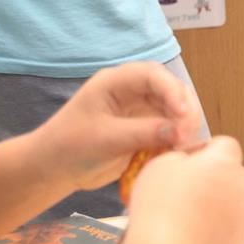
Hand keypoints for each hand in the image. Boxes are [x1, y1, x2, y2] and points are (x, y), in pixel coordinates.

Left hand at [33, 63, 203, 192]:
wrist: (56, 168)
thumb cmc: (71, 146)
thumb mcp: (105, 139)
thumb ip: (143, 132)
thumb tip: (180, 132)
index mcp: (116, 82)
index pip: (152, 75)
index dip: (172, 91)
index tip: (183, 116)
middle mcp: (132, 91)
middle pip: (172, 90)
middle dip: (184, 111)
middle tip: (186, 138)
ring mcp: (142, 110)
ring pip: (176, 111)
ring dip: (185, 127)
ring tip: (183, 148)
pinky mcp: (147, 129)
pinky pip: (172, 130)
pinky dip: (179, 140)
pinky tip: (177, 153)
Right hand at [128, 137, 243, 243]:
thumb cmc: (161, 207)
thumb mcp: (160, 166)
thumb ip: (180, 158)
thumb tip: (187, 162)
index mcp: (224, 164)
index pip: (226, 145)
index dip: (207, 150)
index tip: (190, 160)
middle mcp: (241, 189)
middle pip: (236, 175)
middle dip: (216, 178)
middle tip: (187, 188)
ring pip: (241, 204)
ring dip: (224, 205)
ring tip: (195, 213)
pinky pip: (236, 232)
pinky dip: (223, 232)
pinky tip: (200, 234)